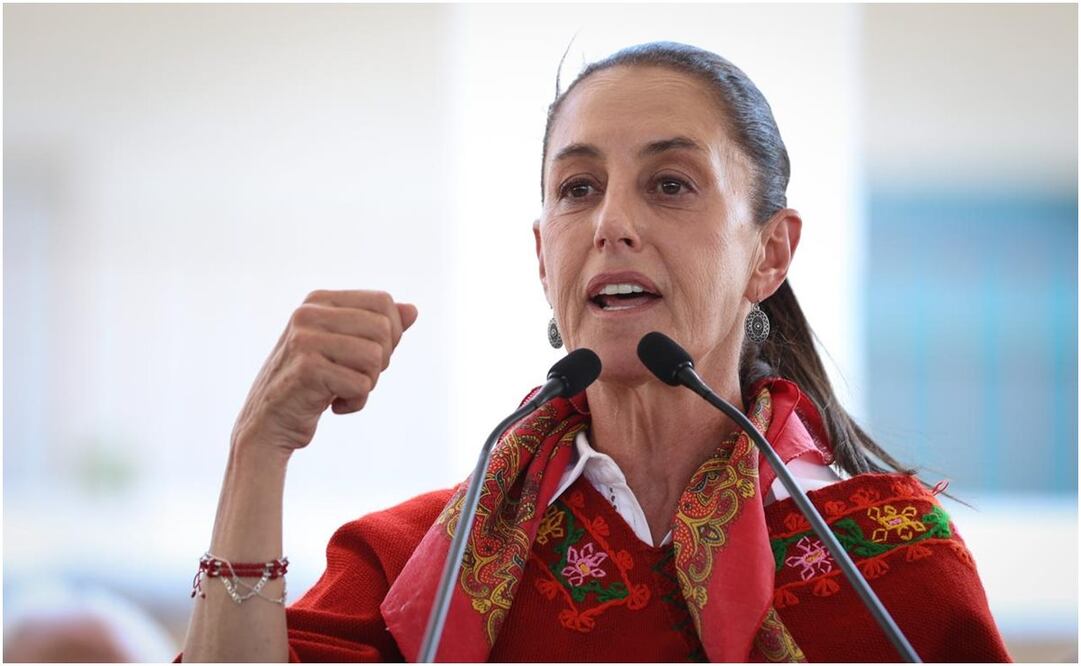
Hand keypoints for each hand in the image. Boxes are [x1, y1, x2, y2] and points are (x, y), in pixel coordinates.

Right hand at [231, 290, 418, 454]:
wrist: (268, 424)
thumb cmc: (312, 384)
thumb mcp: (345, 349)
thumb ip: (377, 328)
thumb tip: (413, 310)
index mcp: (319, 300)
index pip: (383, 302)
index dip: (392, 333)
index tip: (370, 356)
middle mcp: (309, 313)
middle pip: (383, 329)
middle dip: (381, 361)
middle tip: (356, 377)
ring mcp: (305, 339)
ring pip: (375, 357)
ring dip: (368, 383)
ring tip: (343, 390)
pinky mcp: (306, 368)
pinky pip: (361, 384)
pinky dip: (356, 402)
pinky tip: (333, 406)